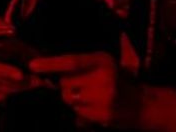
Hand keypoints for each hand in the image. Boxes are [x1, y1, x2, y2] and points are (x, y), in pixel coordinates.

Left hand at [28, 52, 142, 126]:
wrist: (142, 105)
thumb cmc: (115, 79)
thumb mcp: (101, 63)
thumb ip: (78, 64)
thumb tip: (45, 66)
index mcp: (102, 61)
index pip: (71, 61)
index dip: (50, 63)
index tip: (33, 65)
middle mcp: (104, 78)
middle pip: (65, 83)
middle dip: (66, 84)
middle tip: (81, 84)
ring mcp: (104, 99)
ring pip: (69, 98)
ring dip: (73, 97)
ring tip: (89, 95)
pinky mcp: (103, 115)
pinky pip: (78, 111)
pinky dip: (81, 109)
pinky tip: (94, 105)